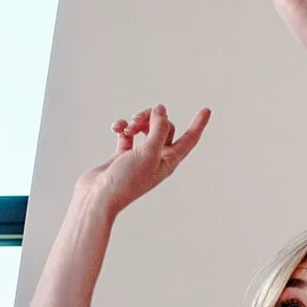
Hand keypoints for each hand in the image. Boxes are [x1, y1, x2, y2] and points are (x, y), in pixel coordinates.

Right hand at [77, 105, 210, 213]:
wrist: (99, 196)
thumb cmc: (127, 180)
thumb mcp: (148, 153)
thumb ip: (158, 129)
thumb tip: (161, 109)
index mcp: (170, 161)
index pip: (189, 139)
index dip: (198, 124)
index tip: (207, 109)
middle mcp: (158, 158)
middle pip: (164, 127)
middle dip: (152, 118)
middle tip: (137, 119)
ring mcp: (140, 156)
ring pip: (145, 128)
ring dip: (136, 122)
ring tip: (126, 128)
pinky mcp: (123, 154)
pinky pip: (127, 133)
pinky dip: (122, 127)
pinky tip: (116, 128)